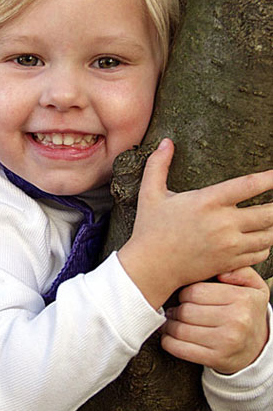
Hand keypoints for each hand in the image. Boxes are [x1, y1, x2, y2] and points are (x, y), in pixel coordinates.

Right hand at [117, 138, 272, 308]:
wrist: (151, 268)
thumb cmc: (150, 229)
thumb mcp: (150, 193)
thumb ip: (158, 164)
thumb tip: (167, 142)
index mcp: (207, 202)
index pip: (249, 185)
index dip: (270, 178)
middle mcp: (223, 223)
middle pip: (268, 212)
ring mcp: (229, 246)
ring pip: (269, 234)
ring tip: (270, 216)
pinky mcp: (230, 263)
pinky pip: (261, 253)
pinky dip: (266, 244)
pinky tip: (261, 237)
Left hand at [160, 267, 269, 373]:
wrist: (259, 348)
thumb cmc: (248, 312)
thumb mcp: (253, 286)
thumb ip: (239, 270)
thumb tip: (221, 271)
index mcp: (242, 299)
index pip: (195, 291)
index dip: (184, 293)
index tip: (185, 296)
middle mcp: (236, 321)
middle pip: (186, 310)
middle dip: (176, 309)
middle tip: (176, 310)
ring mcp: (226, 343)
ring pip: (180, 329)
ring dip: (170, 325)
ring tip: (173, 322)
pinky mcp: (217, 359)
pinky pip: (180, 349)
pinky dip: (168, 342)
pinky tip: (170, 337)